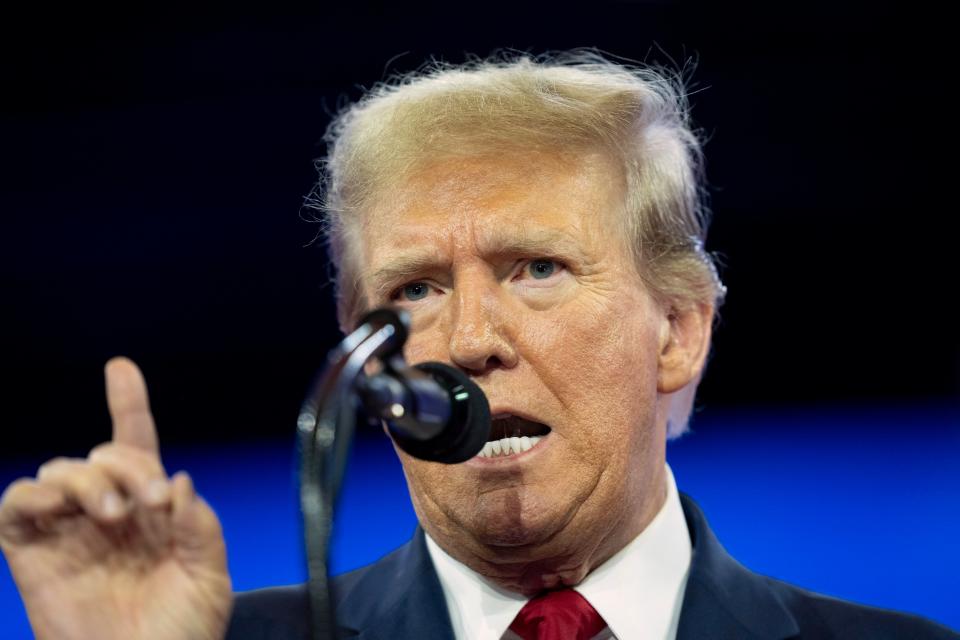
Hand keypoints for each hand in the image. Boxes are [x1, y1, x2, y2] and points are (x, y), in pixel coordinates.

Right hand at [0, 358, 232, 639]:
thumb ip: (200, 526)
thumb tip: (179, 479)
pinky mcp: (33, 556)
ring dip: (88, 478)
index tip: (121, 369)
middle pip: (103, 454)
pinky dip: (33, 494)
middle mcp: (109, 514)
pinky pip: (15, 506)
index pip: (136, 448)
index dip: (127, 405)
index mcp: (152, 512)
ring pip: (60, 470)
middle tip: (153, 500)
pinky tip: (64, 506)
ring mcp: (69, 533)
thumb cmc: (182, 632)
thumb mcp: (210, 576)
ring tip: (114, 513)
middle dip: (128, 464)